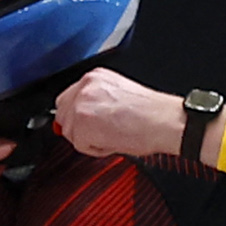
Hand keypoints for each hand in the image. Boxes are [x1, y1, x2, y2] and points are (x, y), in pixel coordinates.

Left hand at [50, 68, 188, 159]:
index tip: (86, 124)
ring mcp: (81, 104)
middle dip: (76, 127)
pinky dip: (95, 149)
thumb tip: (83, 118)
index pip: (69, 97)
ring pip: (70, 131)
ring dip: (87, 139)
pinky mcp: (82, 124)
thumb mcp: (118, 94)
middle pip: (62, 113)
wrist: (162, 120)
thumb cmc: (150, 112)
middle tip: (99, 134)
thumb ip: (97, 101)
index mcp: (95, 77)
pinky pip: (79, 145)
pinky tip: (113, 141)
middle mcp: (85, 87)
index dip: (76, 115)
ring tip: (112, 135)